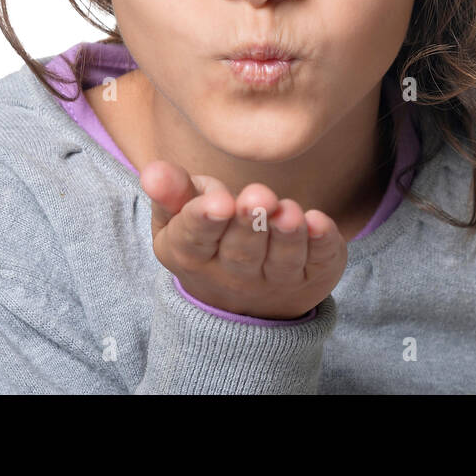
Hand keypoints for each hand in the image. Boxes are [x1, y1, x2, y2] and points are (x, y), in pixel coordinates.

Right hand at [140, 159, 347, 319]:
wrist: (244, 304)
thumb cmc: (208, 239)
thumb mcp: (178, 218)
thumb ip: (169, 192)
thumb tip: (152, 172)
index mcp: (190, 255)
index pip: (193, 239)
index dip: (205, 220)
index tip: (218, 203)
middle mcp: (233, 275)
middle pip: (242, 251)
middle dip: (251, 223)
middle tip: (258, 197)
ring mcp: (276, 280)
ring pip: (282, 259)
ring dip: (287, 235)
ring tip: (290, 212)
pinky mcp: (313, 276)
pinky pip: (320, 261)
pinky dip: (322, 244)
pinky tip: (320, 223)